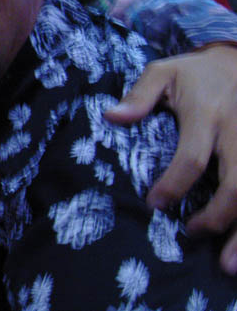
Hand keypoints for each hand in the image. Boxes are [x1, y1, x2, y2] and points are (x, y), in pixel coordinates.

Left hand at [104, 43, 236, 272]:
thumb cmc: (196, 71)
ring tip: (228, 264)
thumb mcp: (164, 72)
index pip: (192, 158)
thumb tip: (111, 117)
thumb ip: (139, 96)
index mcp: (206, 114)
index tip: (155, 204)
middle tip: (192, 233)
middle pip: (236, 185)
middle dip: (216, 218)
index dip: (173, 186)